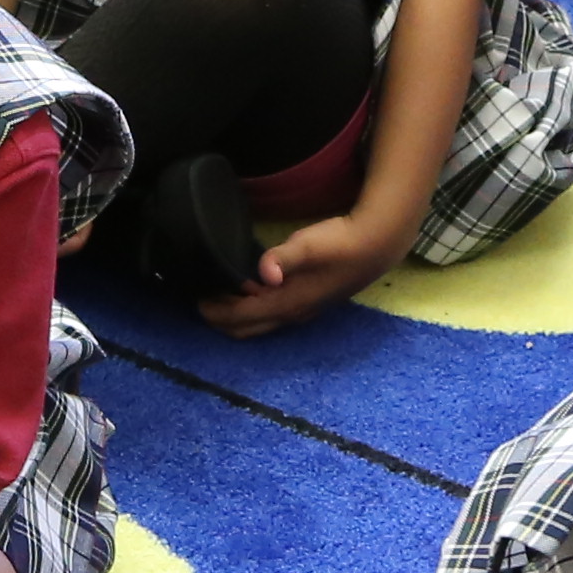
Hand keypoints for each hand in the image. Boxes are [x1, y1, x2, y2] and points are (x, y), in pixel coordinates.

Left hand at [204, 201, 399, 337]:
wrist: (376, 246)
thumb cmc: (340, 244)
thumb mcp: (309, 245)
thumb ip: (282, 257)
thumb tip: (264, 272)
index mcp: (286, 303)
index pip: (240, 317)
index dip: (215, 311)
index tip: (196, 299)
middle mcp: (292, 315)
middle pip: (247, 329)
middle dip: (221, 320)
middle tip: (203, 299)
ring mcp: (302, 312)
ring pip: (260, 325)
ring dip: (237, 316)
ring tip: (220, 295)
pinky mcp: (310, 304)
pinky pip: (271, 317)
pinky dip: (252, 311)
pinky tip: (250, 292)